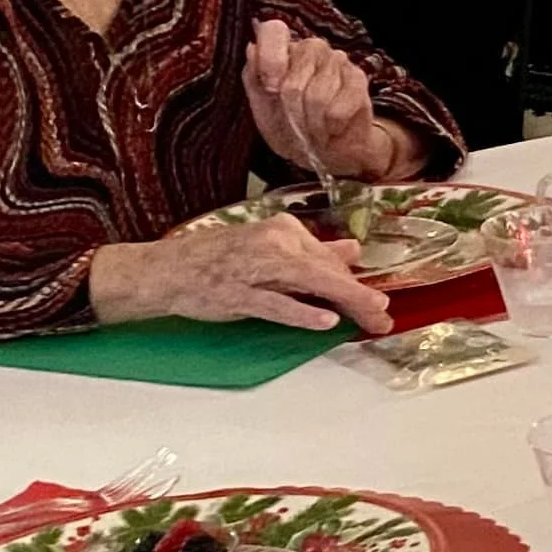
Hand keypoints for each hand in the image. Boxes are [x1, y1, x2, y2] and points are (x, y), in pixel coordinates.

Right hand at [89, 216, 391, 332]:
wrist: (167, 270)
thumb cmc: (218, 259)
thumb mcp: (269, 248)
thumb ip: (313, 250)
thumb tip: (352, 250)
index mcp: (284, 230)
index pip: (330, 260)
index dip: (355, 284)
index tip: (376, 304)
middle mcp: (274, 243)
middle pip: (327, 271)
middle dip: (359, 297)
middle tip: (384, 318)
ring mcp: (256, 268)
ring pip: (311, 283)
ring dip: (346, 300)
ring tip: (372, 316)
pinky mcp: (238, 294)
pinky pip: (276, 303)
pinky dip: (302, 312)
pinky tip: (327, 321)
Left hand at [243, 19, 390, 178]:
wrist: (325, 152)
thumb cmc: (291, 128)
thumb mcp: (262, 108)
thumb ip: (254, 78)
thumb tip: (252, 48)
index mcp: (283, 50)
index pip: (273, 31)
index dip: (269, 59)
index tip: (270, 89)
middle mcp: (311, 48)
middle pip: (292, 82)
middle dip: (292, 114)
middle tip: (297, 123)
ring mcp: (337, 61)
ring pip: (316, 98)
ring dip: (312, 125)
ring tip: (315, 128)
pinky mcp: (358, 80)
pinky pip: (337, 110)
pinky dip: (331, 128)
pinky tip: (333, 127)